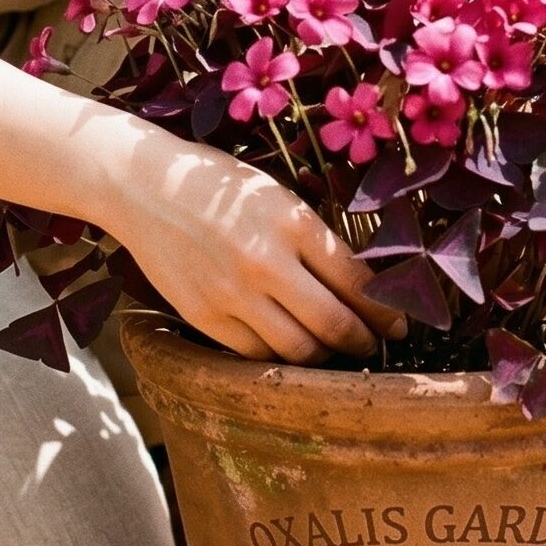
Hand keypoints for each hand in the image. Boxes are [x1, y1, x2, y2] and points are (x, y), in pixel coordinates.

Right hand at [97, 125, 406, 364]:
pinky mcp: (202, 315)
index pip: (358, 283)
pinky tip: (293, 350)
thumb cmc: (223, 187)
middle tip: (377, 344)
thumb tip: (366, 284)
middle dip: (364, 340)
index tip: (400, 323)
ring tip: (339, 352)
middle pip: (333, 324)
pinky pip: (255, 354)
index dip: (386, 311)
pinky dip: (280, 358)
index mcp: (295, 225)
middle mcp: (266, 263)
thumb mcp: (282, 198)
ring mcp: (231, 294)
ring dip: (325, 357)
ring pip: (296, 350)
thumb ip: (319, 240)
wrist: (145, 187)